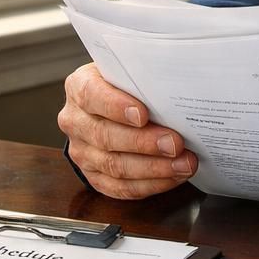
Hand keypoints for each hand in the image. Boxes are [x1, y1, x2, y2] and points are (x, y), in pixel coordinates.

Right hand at [58, 63, 197, 197]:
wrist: (110, 106)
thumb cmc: (125, 85)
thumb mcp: (128, 71)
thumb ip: (142, 76)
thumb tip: (174, 85)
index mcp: (79, 87)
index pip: (92, 95)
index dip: (117, 106)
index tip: (143, 114)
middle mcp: (75, 120)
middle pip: (105, 136)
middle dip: (144, 143)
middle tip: (175, 143)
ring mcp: (82, 151)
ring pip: (115, 166)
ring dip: (154, 168)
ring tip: (183, 164)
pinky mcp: (94, 176)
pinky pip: (121, 187)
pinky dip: (150, 184)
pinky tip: (173, 176)